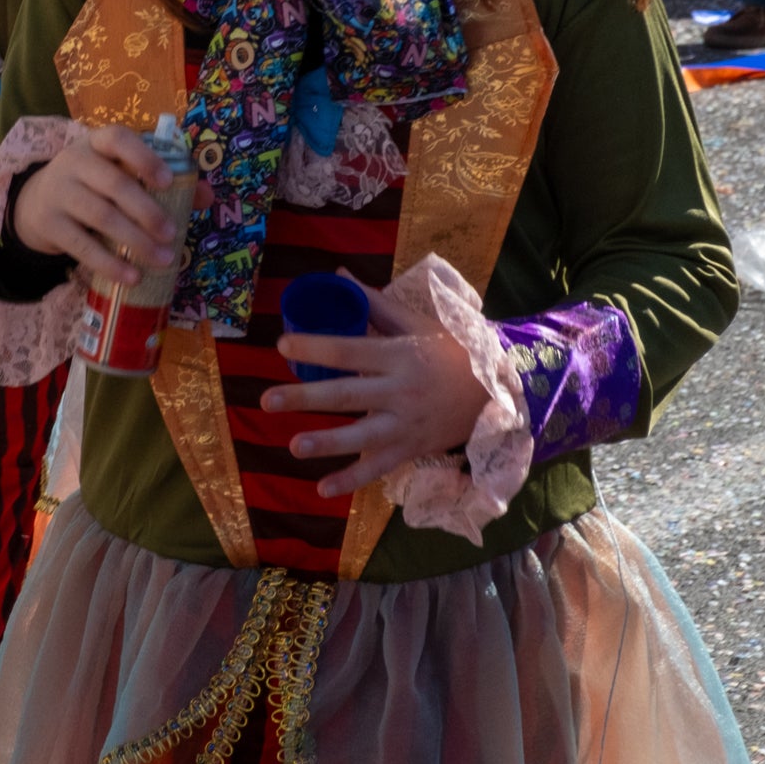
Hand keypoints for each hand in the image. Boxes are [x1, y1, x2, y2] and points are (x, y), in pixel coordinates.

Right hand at [10, 124, 208, 289]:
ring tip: (162, 259)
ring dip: (135, 241)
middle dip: (147, 211)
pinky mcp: (50, 224)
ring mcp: (59, 192)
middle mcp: (74, 162)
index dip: (144, 158)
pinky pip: (82, 246)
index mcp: (97, 143)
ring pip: (100, 216)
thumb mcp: (118, 172)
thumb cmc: (93, 185)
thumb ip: (162, 180)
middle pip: (113, 184)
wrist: (37, 203)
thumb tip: (207, 196)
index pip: (118, 139)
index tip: (168, 182)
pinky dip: (109, 264)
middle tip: (172, 234)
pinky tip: (132, 277)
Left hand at [259, 276, 491, 494]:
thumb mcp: (417, 323)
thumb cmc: (450, 351)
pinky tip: (323, 488)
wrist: (497, 391)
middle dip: (305, 398)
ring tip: (294, 446)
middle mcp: (401, 390)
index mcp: (399, 354)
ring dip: (327, 443)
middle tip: (267, 400)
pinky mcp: (412, 449)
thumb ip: (375, 304)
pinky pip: (379, 468)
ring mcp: (406, 424)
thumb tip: (337, 275)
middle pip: (347, 395)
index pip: (350, 350)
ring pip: (362, 436)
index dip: (316, 348)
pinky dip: (352, 480)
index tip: (283, 346)